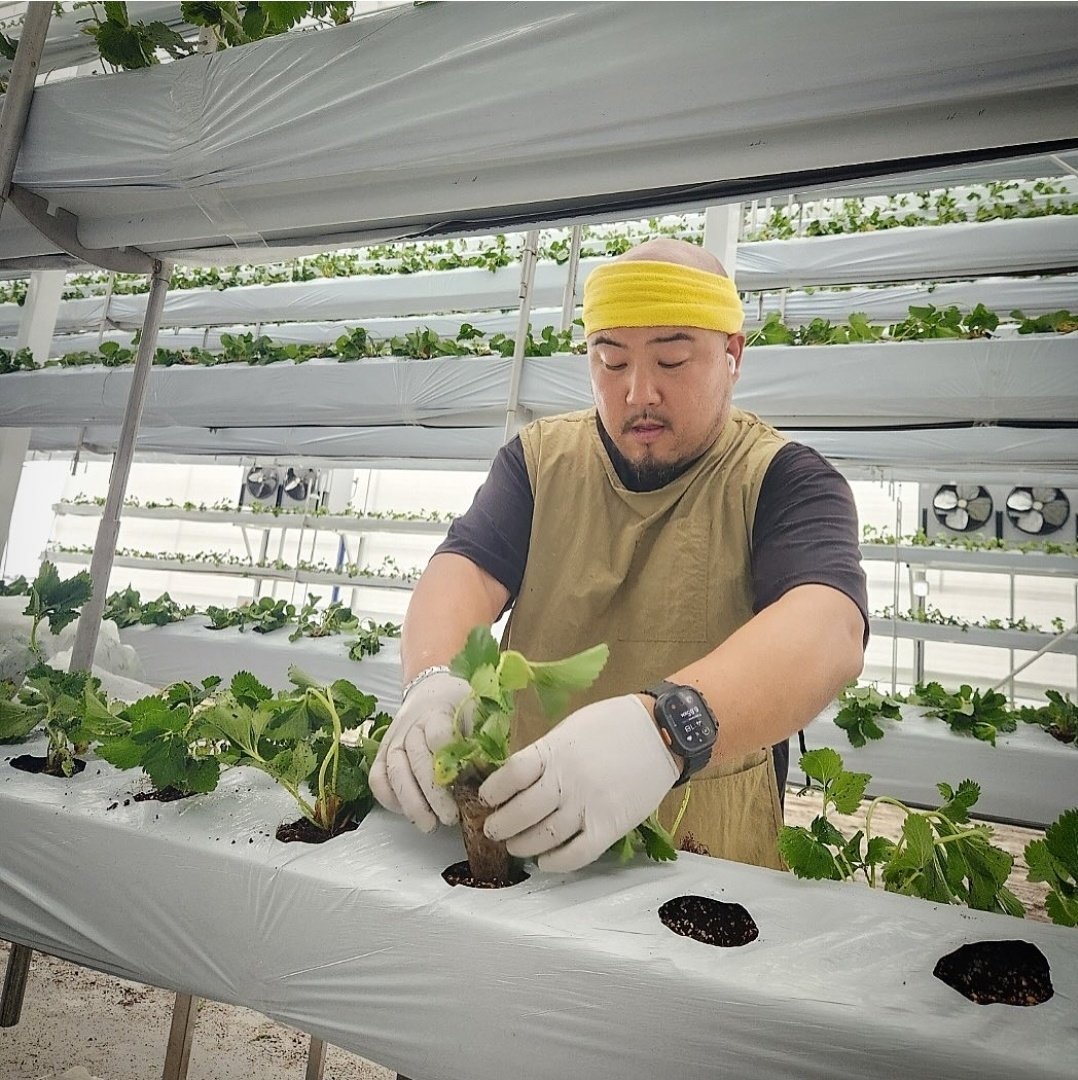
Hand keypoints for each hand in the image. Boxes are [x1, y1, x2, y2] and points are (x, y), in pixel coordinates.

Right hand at [369, 671, 472, 832]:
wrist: (431, 690)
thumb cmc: (459, 705)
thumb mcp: (477, 711)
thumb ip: (483, 737)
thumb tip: (490, 768)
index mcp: (437, 713)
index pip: (439, 736)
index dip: (451, 762)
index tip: (464, 783)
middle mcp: (411, 727)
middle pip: (417, 761)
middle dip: (433, 794)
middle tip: (450, 818)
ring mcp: (394, 740)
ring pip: (394, 773)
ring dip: (411, 803)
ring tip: (428, 825)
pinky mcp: (383, 752)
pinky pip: (377, 777)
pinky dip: (388, 798)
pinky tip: (405, 813)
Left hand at [479, 694, 680, 872]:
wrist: (660, 731)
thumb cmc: (614, 724)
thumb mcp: (570, 728)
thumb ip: (545, 753)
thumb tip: (519, 777)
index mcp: (553, 751)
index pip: (510, 775)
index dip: (492, 791)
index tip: (486, 798)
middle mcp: (565, 781)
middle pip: (521, 812)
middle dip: (500, 826)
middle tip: (493, 830)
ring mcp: (587, 806)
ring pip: (543, 837)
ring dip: (523, 846)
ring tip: (515, 846)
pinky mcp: (609, 827)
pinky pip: (576, 854)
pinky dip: (555, 863)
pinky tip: (545, 861)